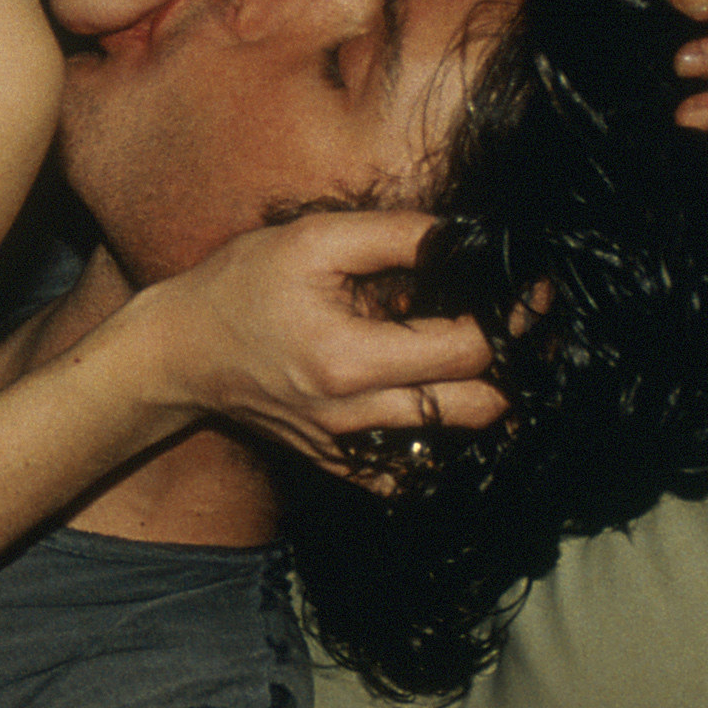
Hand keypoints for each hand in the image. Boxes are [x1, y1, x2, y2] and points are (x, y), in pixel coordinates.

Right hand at [142, 210, 503, 479]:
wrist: (180, 352)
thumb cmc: (240, 286)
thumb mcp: (312, 239)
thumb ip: (396, 235)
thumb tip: (466, 236)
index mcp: (350, 359)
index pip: (467, 351)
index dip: (508, 319)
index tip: (527, 293)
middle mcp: (353, 416)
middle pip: (476, 407)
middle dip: (510, 365)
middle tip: (519, 326)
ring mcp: (347, 450)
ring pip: (452, 442)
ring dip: (481, 401)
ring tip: (483, 358)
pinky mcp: (339, 465)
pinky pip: (413, 472)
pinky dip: (439, 440)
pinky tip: (439, 399)